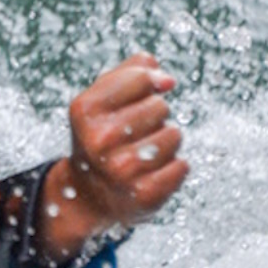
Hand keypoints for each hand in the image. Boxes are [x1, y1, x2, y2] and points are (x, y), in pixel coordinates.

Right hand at [36, 53, 189, 266]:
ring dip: (165, 142)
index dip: (145, 86)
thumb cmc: (102, 135)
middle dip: (154, 116)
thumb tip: (167, 81)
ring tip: (142, 154)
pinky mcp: (144, 194)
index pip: (141, 78)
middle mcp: (98, 140)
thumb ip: (132, 73)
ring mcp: (121, 170)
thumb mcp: (101, 99)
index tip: (132, 101)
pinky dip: (173, 168)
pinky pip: (182, 166)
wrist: (88, 192)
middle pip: (160, 107)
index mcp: (84, 110)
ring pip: (174, 135)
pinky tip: (151, 174)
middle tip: (132, 134)